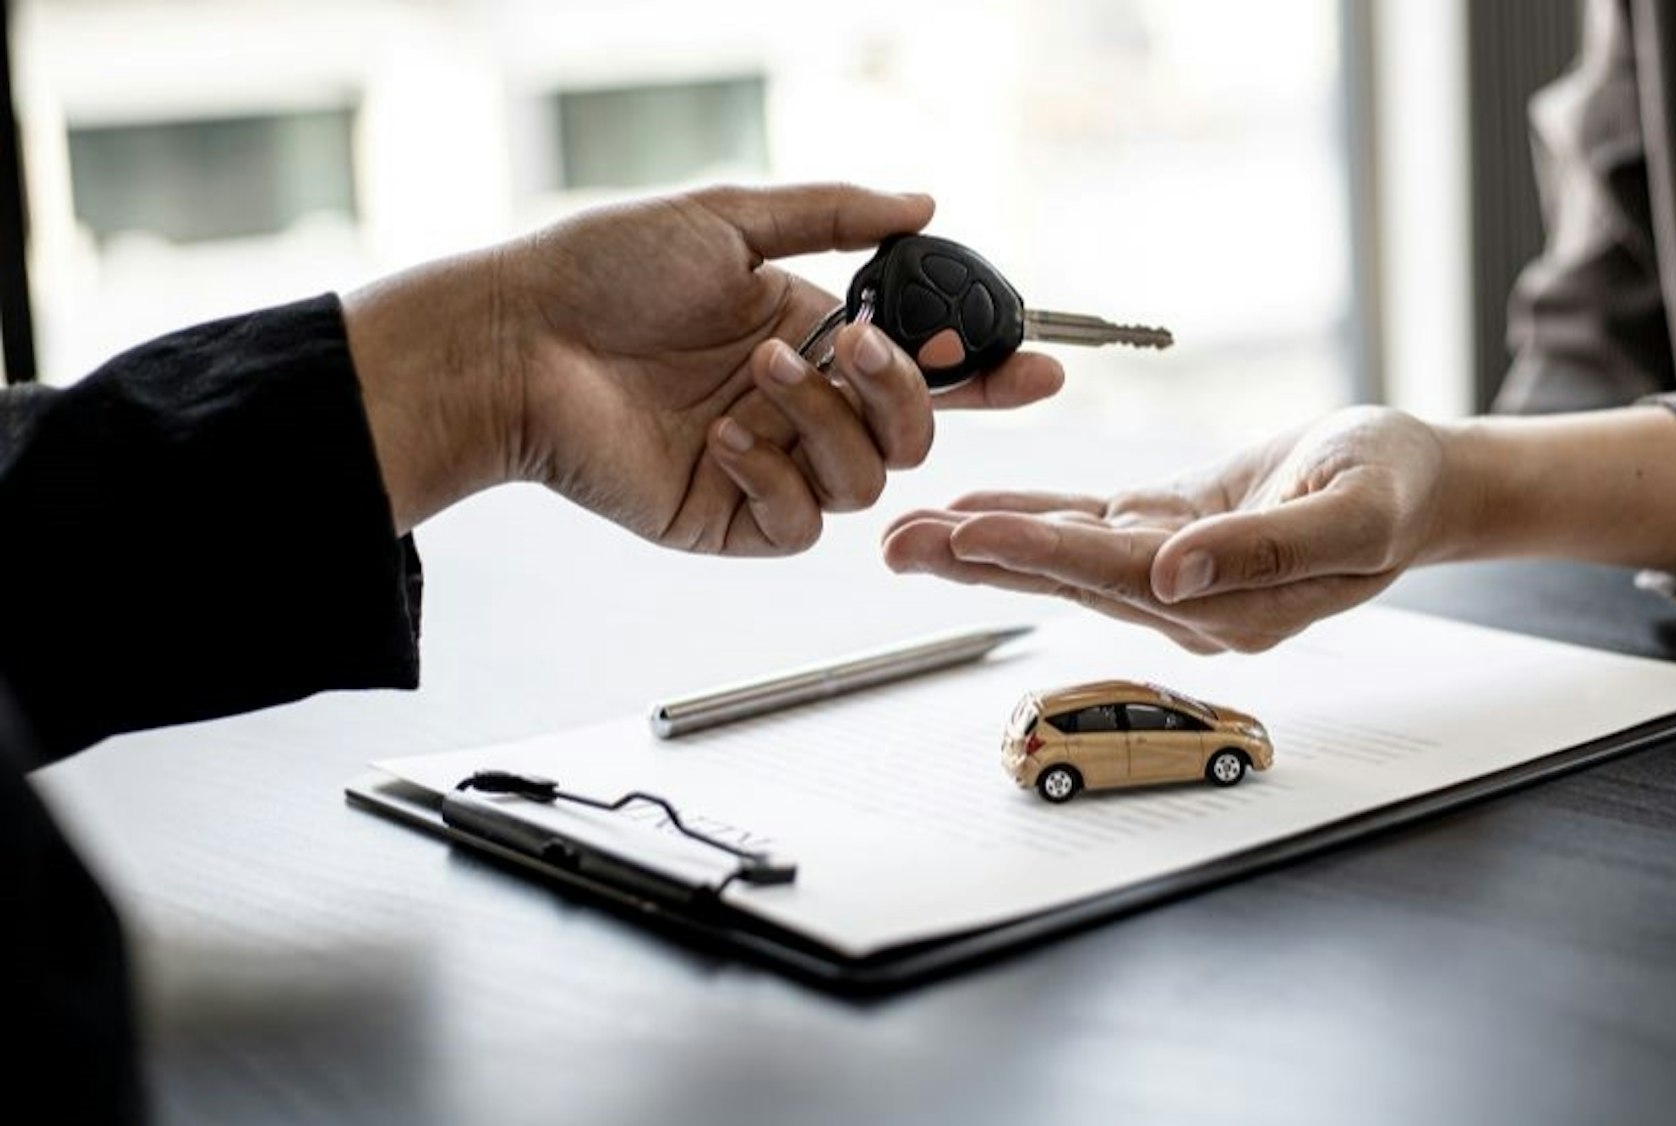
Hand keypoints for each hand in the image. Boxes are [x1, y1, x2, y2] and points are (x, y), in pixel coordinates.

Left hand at [344, 182, 1063, 551]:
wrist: (514, 339)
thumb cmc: (603, 271)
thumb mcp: (731, 218)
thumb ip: (836, 216)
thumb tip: (925, 202)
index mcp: (813, 336)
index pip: (926, 366)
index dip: (988, 373)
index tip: (1040, 366)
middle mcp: (802, 405)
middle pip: (914, 433)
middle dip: (905, 390)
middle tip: (858, 345)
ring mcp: (771, 466)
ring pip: (869, 481)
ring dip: (831, 422)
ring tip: (760, 371)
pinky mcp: (732, 517)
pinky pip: (804, 522)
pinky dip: (780, 477)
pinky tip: (730, 438)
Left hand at [882, 406, 1453, 652]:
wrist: (1421, 481)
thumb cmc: (1398, 487)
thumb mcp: (1354, 512)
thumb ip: (1267, 551)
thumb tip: (1177, 575)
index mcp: (1231, 605)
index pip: (1114, 575)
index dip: (1037, 552)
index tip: (966, 535)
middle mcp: (1189, 599)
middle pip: (1066, 574)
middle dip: (976, 558)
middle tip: (891, 544)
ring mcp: (1175, 571)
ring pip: (1063, 553)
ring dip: (985, 542)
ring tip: (906, 532)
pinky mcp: (1171, 530)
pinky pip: (1087, 524)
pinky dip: (1029, 515)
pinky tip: (970, 510)